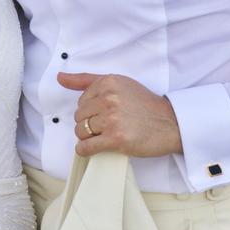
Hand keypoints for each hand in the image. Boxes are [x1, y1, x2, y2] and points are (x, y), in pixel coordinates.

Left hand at [59, 72, 182, 156]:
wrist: (170, 124)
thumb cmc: (144, 105)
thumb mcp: (119, 84)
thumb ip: (87, 80)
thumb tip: (59, 78)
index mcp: (108, 82)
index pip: (81, 100)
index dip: (91, 110)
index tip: (105, 113)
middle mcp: (109, 98)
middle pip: (79, 117)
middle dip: (89, 124)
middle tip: (106, 126)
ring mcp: (112, 119)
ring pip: (81, 132)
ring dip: (88, 138)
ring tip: (104, 136)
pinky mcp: (116, 139)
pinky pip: (86, 147)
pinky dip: (85, 151)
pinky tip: (93, 148)